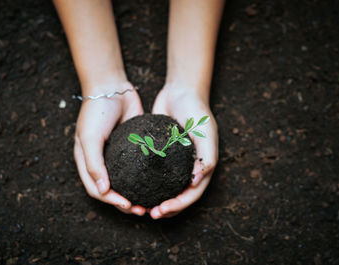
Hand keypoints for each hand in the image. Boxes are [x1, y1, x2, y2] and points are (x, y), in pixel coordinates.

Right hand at [74, 82, 146, 215]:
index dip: (111, 201)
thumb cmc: (96, 111)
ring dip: (137, 193)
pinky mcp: (132, 148)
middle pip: (112, 190)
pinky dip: (145, 177)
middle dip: (126, 203)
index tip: (128, 204)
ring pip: (127, 182)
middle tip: (143, 209)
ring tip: (151, 201)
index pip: (97, 190)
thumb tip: (103, 191)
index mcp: (88, 162)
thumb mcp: (90, 137)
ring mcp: (118, 156)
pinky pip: (138, 167)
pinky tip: (157, 182)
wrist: (112, 86)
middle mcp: (102, 162)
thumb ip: (94, 164)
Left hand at [150, 85, 217, 218]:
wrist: (181, 91)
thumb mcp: (205, 132)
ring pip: (164, 188)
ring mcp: (173, 163)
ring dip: (154, 200)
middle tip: (150, 213)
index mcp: (201, 167)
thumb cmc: (197, 111)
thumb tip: (195, 182)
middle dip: (166, 208)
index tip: (162, 209)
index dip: (179, 205)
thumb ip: (206, 157)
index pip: (192, 194)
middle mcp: (187, 168)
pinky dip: (145, 182)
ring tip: (139, 205)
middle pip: (178, 196)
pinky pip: (152, 172)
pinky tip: (132, 186)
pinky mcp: (159, 155)